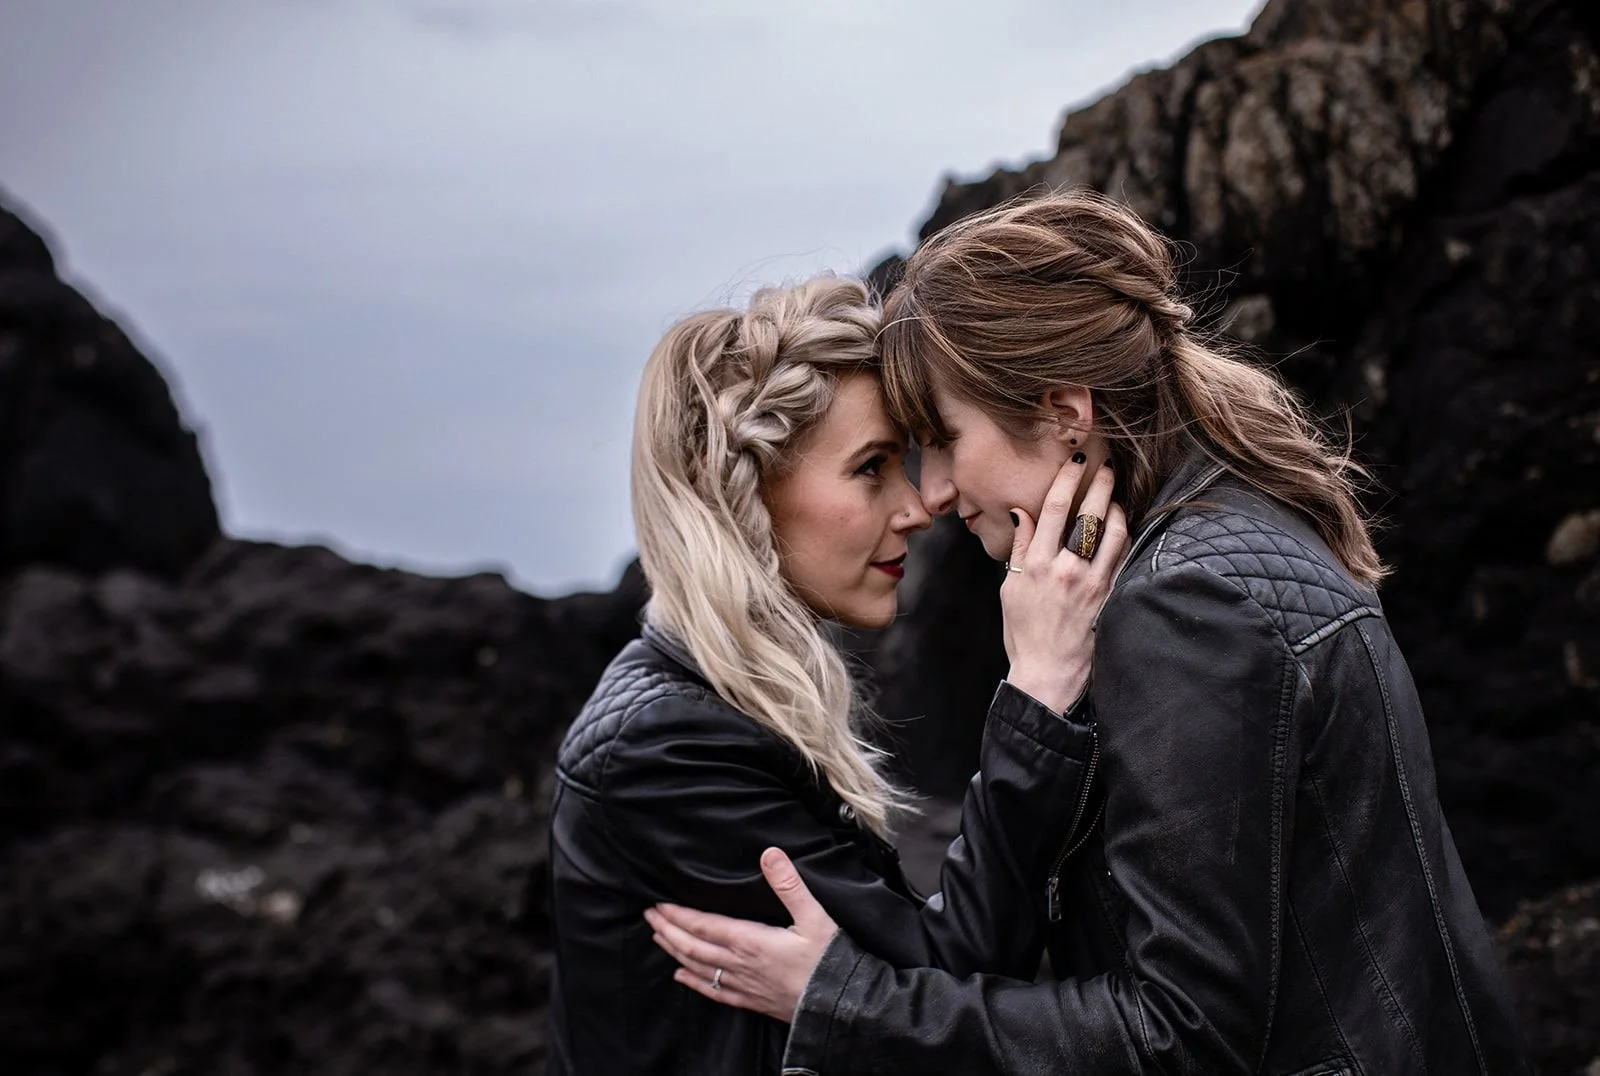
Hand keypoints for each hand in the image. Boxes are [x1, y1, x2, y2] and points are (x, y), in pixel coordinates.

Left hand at [644, 847, 837, 1023]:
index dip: (678, 915)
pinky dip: (693, 983)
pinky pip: (714, 992)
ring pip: (698, 968)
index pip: (703, 925)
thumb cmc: (829, 960)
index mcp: (751, 941)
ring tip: (658, 937)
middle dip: (668, 930)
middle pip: (692, 946)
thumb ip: (789, 884)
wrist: (841, 1005)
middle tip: (648, 915)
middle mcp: (740, 964)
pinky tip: (680, 978)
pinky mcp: (751, 1001)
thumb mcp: (814, 916)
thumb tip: (769, 853)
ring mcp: (743, 985)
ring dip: (675, 952)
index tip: (658, 904)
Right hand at [1002, 457, 1128, 714]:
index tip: (1077, 460)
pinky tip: (1123, 528)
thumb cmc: (1023, 633)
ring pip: (1113, 533)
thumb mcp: (1011, 588)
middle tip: (1108, 467)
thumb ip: (1020, 548)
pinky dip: (1125, 538)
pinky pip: (1123, 558)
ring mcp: (1093, 583)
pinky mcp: (1110, 597)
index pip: (1057, 507)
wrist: (1047, 674)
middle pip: (1090, 513)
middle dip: (1101, 484)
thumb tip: (1024, 513)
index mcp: (1038, 563)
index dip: (1069, 477)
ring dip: (1118, 509)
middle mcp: (1067, 569)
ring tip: (1116, 497)